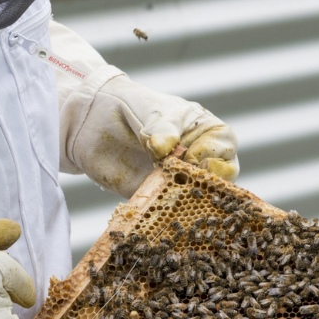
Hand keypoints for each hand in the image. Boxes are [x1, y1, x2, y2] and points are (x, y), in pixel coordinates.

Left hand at [73, 77, 237, 196]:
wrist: (94, 122)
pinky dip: (167, 212)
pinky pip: (170, 210)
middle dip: (209, 182)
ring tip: (168, 193)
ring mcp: (179, 180)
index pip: (225, 147)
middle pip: (221, 178)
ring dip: (188, 200)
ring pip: (199, 198)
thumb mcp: (151, 110)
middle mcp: (198, 158)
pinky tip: (156, 208)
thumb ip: (161, 128)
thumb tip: (164, 149)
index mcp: (205, 132)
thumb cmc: (131, 106)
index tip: (190, 155)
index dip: (213, 154)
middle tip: (185, 177)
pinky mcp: (158, 198)